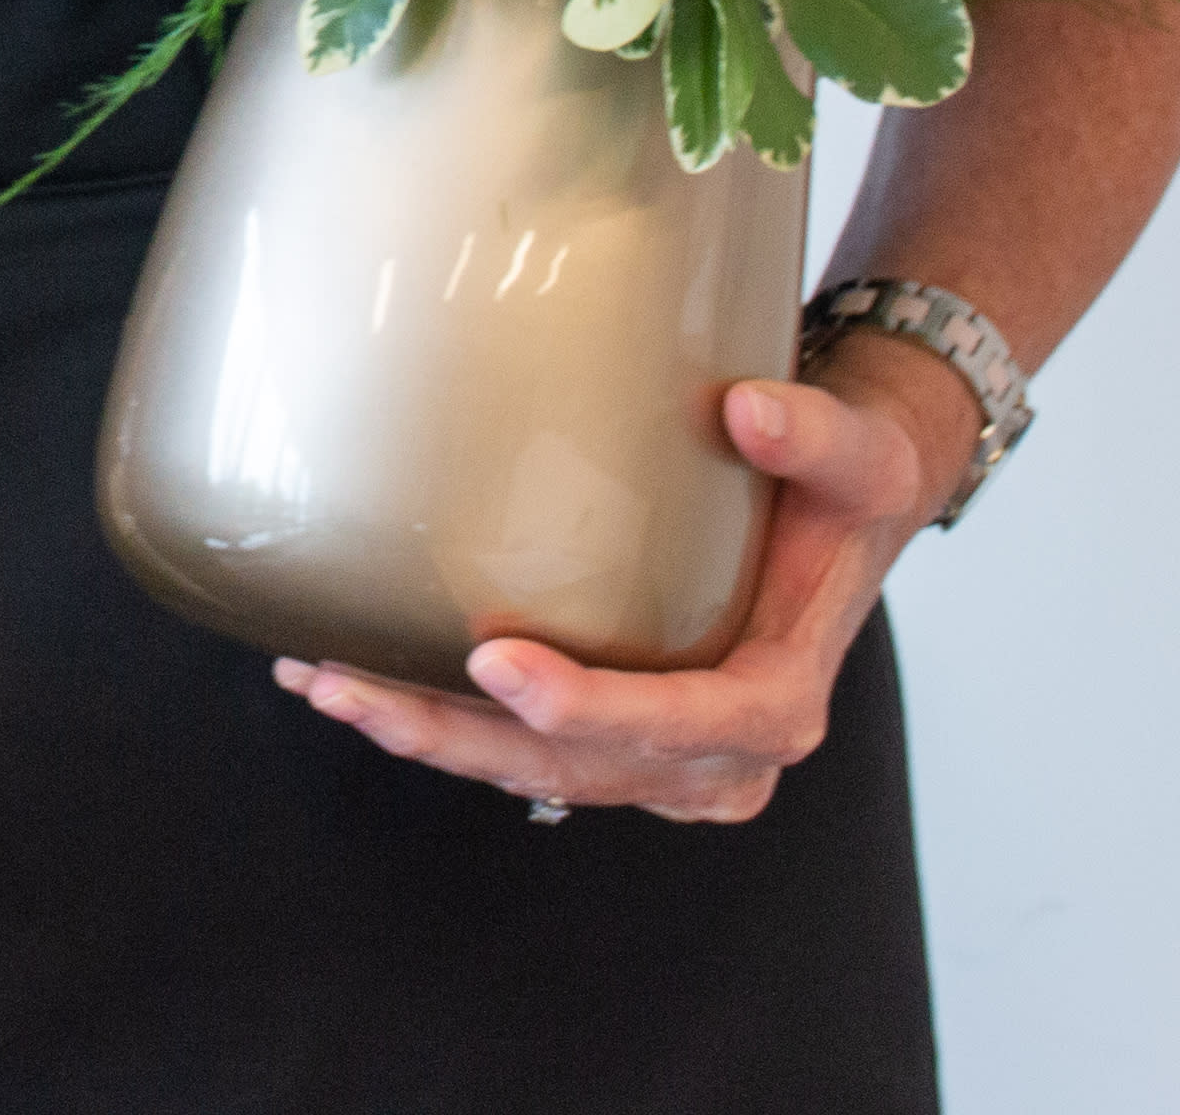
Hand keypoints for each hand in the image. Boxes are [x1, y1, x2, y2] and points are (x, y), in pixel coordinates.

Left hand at [274, 349, 969, 822]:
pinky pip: (521, 747)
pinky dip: (439, 721)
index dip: (591, 709)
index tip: (498, 664)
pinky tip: (354, 679)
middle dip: (458, 736)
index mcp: (777, 700)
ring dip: (426, 736)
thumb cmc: (842, 490)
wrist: (840, 510)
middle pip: (578, 767)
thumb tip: (749, 410)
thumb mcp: (855, 455)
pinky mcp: (615, 737)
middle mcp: (719, 752)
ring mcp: (662, 758)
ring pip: (533, 770)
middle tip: (353, 687)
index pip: (683, 727)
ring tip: (324, 682)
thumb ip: (813, 435)